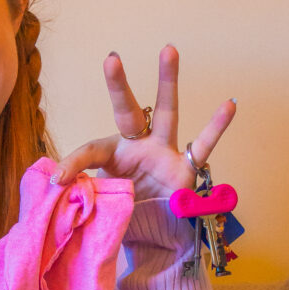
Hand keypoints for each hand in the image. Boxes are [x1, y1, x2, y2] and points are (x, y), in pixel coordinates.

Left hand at [53, 46, 235, 200]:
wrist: (153, 241)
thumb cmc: (126, 217)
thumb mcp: (101, 207)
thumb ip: (86, 197)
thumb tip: (59, 190)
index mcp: (111, 157)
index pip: (91, 151)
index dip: (73, 164)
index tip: (59, 179)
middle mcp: (137, 148)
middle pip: (127, 111)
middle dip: (119, 86)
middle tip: (111, 58)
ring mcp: (163, 153)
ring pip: (167, 112)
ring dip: (167, 82)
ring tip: (168, 49)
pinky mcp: (185, 168)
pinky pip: (203, 145)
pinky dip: (216, 127)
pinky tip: (229, 104)